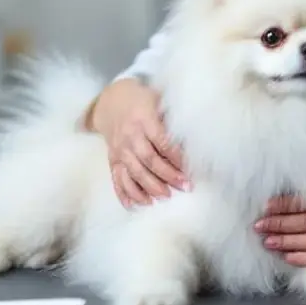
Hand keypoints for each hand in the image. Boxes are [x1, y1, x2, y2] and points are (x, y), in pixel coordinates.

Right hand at [89, 78, 189, 207]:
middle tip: (184, 186)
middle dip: (167, 175)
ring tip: (165, 197)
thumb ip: (172, 118)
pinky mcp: (112, 159)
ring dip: (149, 187)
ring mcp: (119, 149)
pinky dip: (126, 193)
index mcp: (144, 119)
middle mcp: (130, 135)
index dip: (176, 157)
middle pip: (148, 160)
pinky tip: (137, 205)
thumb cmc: (141, 100)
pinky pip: (117, 179)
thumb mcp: (157, 100)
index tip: (190, 169)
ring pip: (133, 172)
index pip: (162, 141)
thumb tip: (195, 137)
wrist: (110, 100)